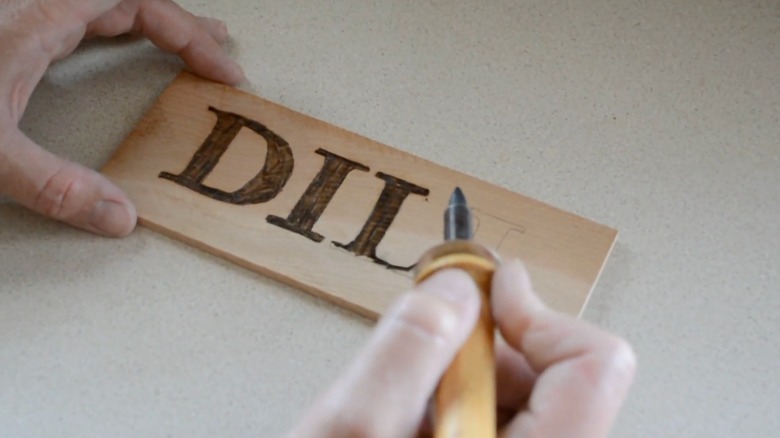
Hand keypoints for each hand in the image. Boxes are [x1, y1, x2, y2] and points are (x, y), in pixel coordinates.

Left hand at [0, 0, 243, 235]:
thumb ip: (53, 185)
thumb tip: (119, 215)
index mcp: (46, 15)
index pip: (141, 4)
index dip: (190, 35)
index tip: (220, 67)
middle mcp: (42, 4)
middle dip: (184, 25)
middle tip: (219, 50)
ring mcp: (29, 10)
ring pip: (109, 2)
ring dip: (156, 18)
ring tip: (190, 40)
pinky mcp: (17, 24)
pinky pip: (84, 11)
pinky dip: (120, 24)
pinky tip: (123, 39)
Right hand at [289, 259, 635, 436]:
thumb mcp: (352, 435)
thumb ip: (405, 352)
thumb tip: (454, 293)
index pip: (595, 367)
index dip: (540, 315)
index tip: (491, 292)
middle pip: (562, 379)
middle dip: (486, 354)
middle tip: (424, 366)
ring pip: (532, 402)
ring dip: (466, 384)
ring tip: (407, 415)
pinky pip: (506, 426)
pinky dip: (461, 409)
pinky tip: (416, 428)